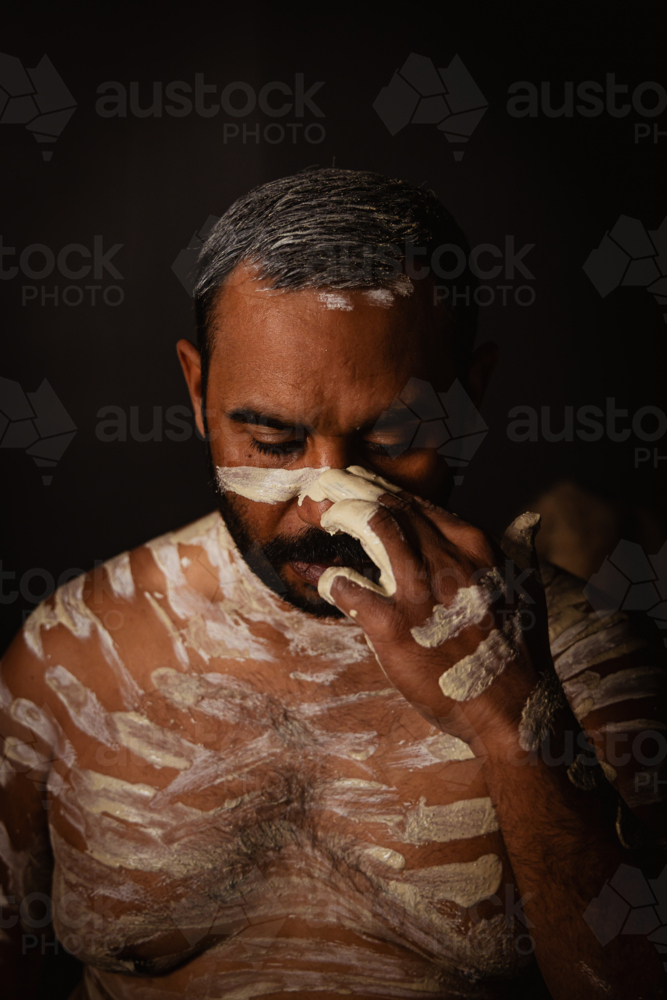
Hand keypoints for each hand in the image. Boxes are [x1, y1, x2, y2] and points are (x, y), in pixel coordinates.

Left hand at [301, 466, 547, 746]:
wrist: (514, 710)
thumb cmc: (519, 653)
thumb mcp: (528, 590)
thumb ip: (520, 548)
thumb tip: (530, 520)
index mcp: (476, 547)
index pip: (419, 503)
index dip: (381, 490)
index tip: (357, 485)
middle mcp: (448, 559)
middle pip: (391, 506)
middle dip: (351, 489)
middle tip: (323, 489)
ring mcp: (419, 590)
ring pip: (372, 525)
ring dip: (339, 513)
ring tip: (317, 514)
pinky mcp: (393, 626)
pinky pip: (347, 586)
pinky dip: (330, 578)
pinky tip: (325, 578)